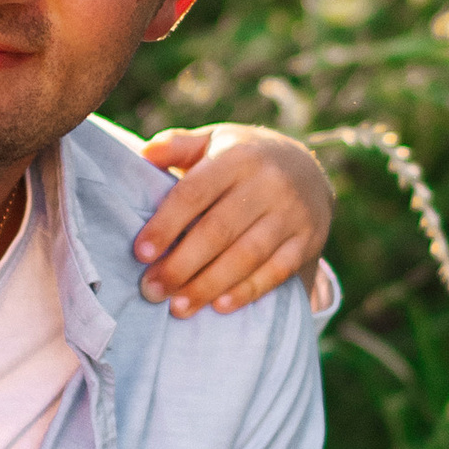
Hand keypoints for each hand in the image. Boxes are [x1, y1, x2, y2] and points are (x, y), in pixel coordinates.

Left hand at [135, 123, 333, 315]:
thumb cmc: (243, 158)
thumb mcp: (214, 141)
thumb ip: (178, 146)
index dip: (167, 224)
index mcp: (238, 157)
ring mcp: (292, 213)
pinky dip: (247, 291)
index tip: (141, 253)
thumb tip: (144, 153)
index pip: (195, 193)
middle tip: (151, 290)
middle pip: (218, 231)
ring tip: (178, 308)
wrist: (307, 169)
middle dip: (181, 265)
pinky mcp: (308, 240)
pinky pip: (276, 271)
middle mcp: (269, 183)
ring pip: (246, 256)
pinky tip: (220, 307)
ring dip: (208, 285)